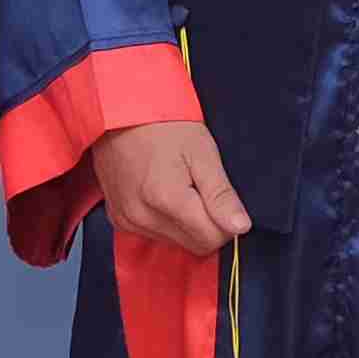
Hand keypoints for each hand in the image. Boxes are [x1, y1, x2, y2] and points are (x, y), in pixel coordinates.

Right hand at [95, 118, 253, 256]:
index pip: (211, 239)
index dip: (226, 223)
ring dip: (186, 224)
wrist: (118, 112)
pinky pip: (153, 235)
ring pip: (175, 242)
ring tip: (180, 186)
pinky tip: (162, 193)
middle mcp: (142, 217)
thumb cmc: (164, 125)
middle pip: (193, 245)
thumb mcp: (202, 152)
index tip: (222, 198)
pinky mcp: (117, 220)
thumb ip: (221, 194)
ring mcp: (126, 221)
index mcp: (167, 199)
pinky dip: (165, 221)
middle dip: (207, 224)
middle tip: (202, 188)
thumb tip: (241, 227)